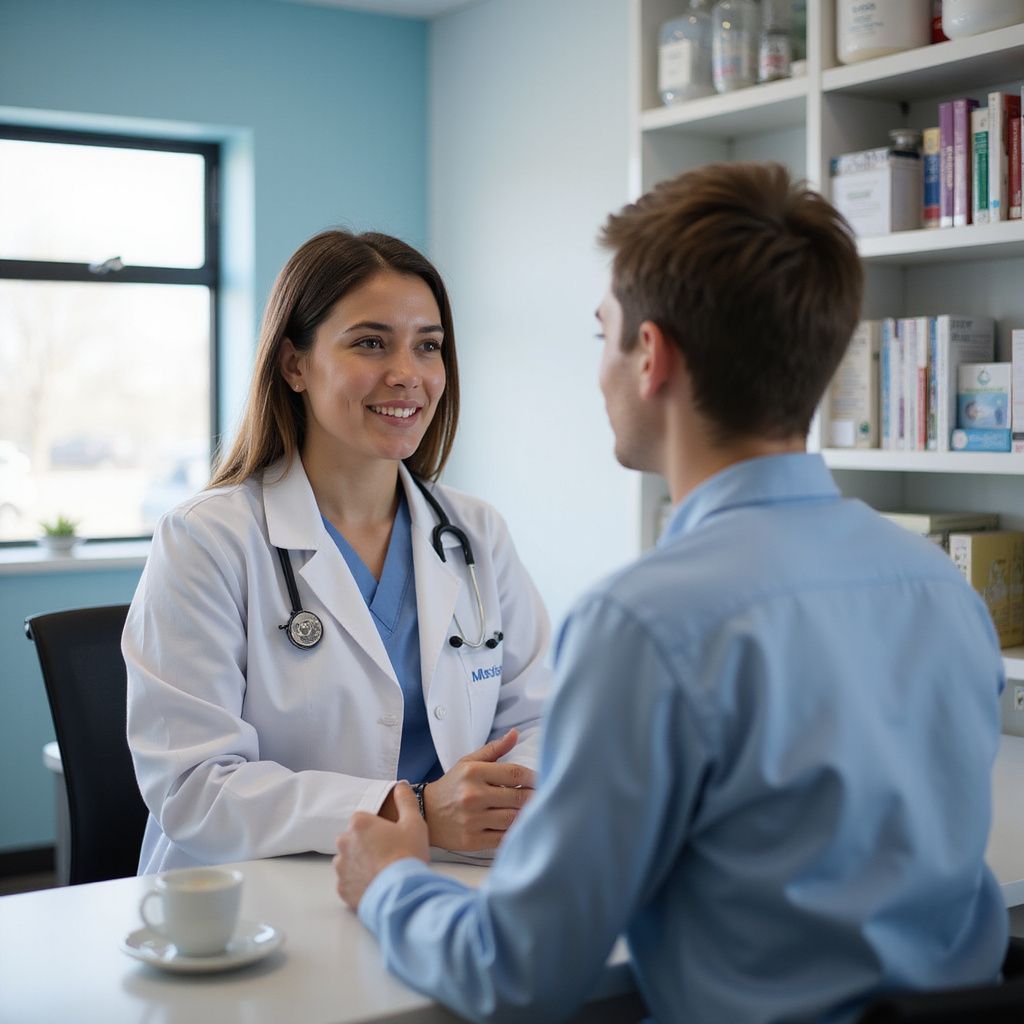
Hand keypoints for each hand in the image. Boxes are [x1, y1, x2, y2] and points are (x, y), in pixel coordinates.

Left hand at [334, 781, 428, 909]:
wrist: (402, 893)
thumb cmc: (408, 854)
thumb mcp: (414, 822)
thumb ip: (405, 800)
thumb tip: (401, 785)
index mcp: (359, 823)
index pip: (363, 820)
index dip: (379, 829)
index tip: (391, 838)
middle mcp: (344, 842)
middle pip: (354, 839)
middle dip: (367, 845)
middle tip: (388, 855)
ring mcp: (341, 866)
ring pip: (348, 860)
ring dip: (360, 863)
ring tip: (382, 872)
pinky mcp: (342, 888)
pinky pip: (348, 882)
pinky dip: (358, 883)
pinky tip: (375, 885)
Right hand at [421, 728, 535, 850]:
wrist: (426, 813)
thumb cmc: (452, 786)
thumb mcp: (468, 762)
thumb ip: (494, 749)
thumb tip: (515, 734)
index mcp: (474, 773)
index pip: (515, 774)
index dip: (534, 777)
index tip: (543, 780)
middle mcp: (473, 795)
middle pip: (518, 798)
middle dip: (536, 797)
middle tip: (545, 798)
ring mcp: (472, 820)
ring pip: (513, 819)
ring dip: (527, 816)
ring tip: (535, 812)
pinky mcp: (472, 840)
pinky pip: (503, 838)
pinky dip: (515, 833)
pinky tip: (520, 827)